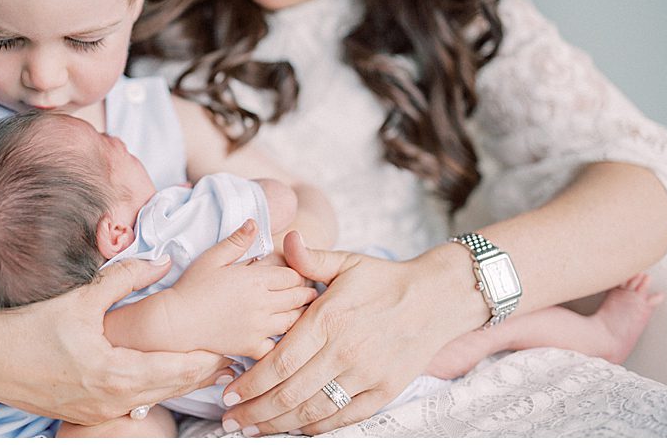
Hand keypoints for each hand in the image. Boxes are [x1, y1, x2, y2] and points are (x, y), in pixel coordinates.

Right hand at [0, 256, 230, 424]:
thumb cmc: (30, 325)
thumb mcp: (81, 297)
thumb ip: (126, 277)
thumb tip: (163, 260)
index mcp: (115, 372)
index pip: (175, 370)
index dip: (204, 359)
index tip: (227, 346)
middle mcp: (111, 399)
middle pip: (170, 389)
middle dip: (199, 373)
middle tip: (227, 358)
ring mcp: (97, 412)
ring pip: (152, 400)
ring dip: (177, 384)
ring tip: (203, 367)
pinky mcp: (85, 415)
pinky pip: (130, 406)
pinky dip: (152, 392)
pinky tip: (161, 378)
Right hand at [162, 219, 317, 359]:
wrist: (175, 321)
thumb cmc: (192, 287)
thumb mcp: (212, 257)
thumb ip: (237, 241)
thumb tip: (254, 223)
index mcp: (255, 280)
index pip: (293, 276)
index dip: (298, 274)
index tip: (297, 275)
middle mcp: (262, 304)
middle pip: (298, 298)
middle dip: (305, 293)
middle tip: (309, 293)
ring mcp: (258, 328)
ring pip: (293, 322)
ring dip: (299, 316)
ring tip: (300, 312)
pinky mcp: (250, 347)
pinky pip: (276, 347)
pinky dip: (282, 343)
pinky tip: (281, 338)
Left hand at [220, 231, 460, 435]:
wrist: (437, 299)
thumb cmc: (385, 279)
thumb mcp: (347, 261)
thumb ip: (311, 258)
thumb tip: (286, 240)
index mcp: (329, 319)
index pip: (280, 361)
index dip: (251, 382)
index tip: (228, 392)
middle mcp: (345, 351)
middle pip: (290, 393)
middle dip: (254, 410)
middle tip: (230, 420)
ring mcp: (366, 375)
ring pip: (313, 410)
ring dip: (278, 425)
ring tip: (253, 430)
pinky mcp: (384, 391)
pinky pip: (344, 417)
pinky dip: (316, 428)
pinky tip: (295, 429)